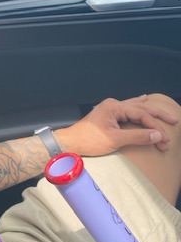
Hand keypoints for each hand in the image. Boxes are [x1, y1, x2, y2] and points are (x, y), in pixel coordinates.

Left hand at [55, 94, 178, 155]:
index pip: (141, 115)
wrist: (71, 142)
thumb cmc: (89, 140)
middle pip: (140, 109)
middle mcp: (113, 105)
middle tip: (174, 121)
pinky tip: (143, 99)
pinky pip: (128, 109)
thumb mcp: (115, 139)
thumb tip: (158, 135)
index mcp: (114, 107)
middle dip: (157, 117)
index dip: (155, 127)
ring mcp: (110, 109)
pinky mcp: (109, 115)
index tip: (165, 140)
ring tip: (163, 111)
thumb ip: (138, 136)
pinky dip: (138, 107)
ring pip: (135, 108)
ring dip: (150, 112)